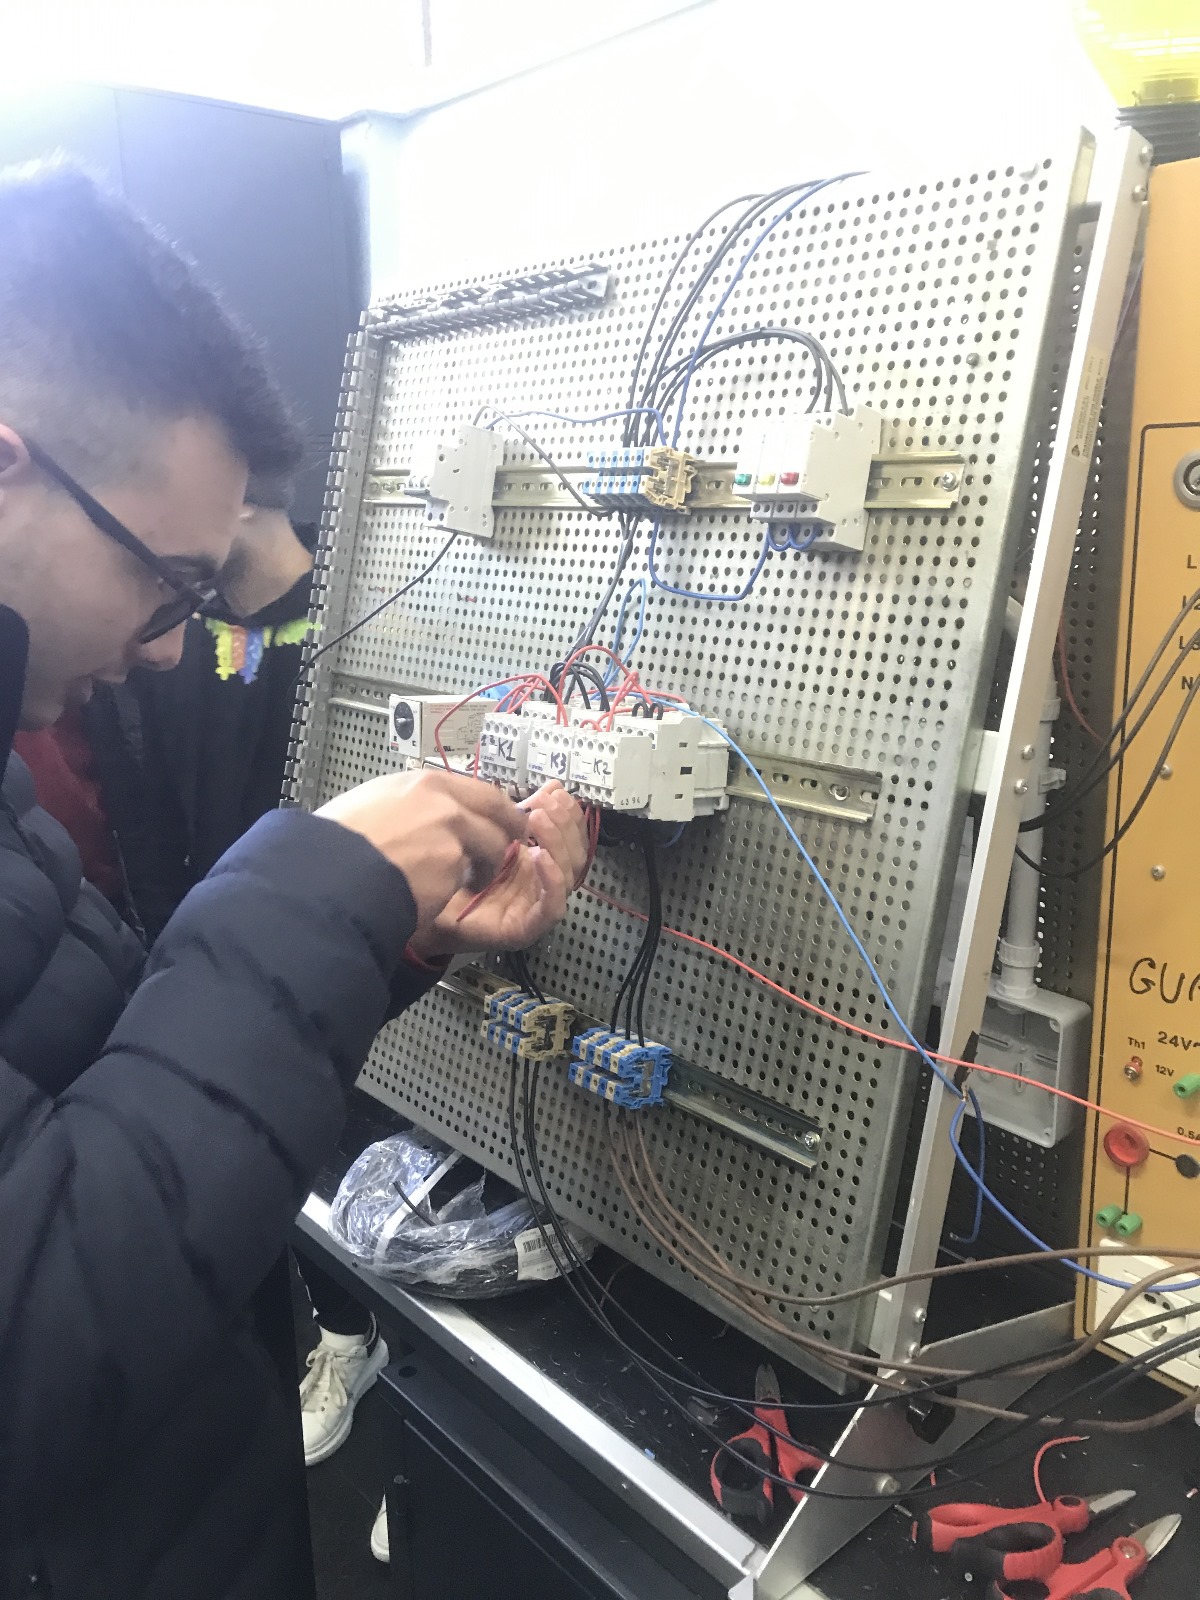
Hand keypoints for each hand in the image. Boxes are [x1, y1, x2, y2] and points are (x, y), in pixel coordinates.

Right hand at [316, 769, 526, 937]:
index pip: (476, 790)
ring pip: (492, 849)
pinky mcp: (452, 867)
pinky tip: (444, 897)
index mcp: (421, 783)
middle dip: (510, 830)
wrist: (328, 872)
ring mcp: (452, 834)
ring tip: (471, 883)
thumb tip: (412, 816)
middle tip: (514, 845)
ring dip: (488, 867)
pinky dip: (463, 890)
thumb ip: (404, 807)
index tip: (499, 817)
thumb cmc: (334, 843)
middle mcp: (444, 803)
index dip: (492, 808)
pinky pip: (469, 879)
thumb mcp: (370, 804)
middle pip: (498, 812)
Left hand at [409, 781, 587, 960]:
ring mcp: (536, 907)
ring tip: (537, 820)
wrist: (422, 904)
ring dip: (558, 844)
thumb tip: (552, 787)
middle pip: (576, 856)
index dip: (570, 814)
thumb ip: (517, 815)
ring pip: (569, 878)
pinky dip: (552, 881)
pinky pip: (552, 908)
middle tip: (543, 804)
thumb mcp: (489, 834)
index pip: (571, 838)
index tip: (556, 792)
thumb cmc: (454, 871)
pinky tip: (540, 856)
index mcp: (538, 862)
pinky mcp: (526, 928)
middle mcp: (542, 884)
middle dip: (564, 826)